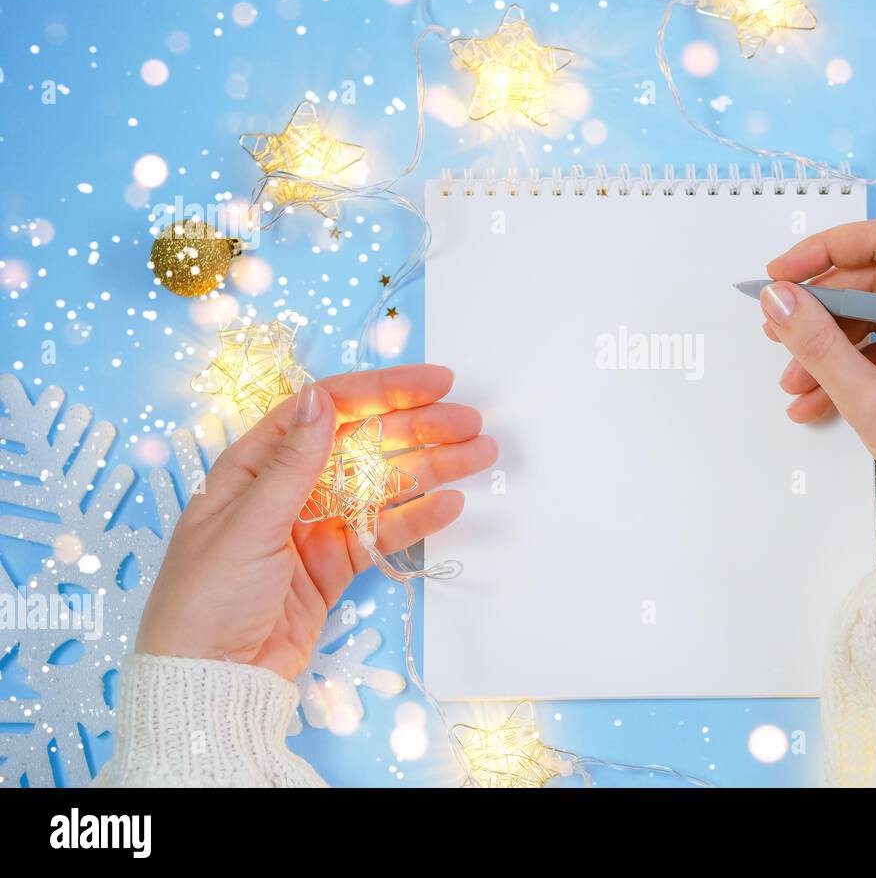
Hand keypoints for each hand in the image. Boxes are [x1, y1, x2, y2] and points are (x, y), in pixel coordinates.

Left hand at [135, 364, 496, 679]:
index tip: (434, 383)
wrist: (207, 682)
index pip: (328, 409)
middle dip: (419, 428)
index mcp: (256, 465)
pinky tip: (450, 504)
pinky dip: (418, 519)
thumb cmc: (205, 599)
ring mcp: (316, 527)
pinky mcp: (335, 566)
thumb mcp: (247, 524)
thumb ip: (292, 464)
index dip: (383, 390)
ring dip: (432, 468)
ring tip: (479, 455)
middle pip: (365, 444)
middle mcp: (289, 489)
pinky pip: (384, 533)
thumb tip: (321, 399)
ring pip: (383, 486)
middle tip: (470, 422)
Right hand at [758, 217, 875, 470]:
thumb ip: (817, 342)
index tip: (783, 274)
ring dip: (832, 349)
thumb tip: (777, 298)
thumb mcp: (869, 396)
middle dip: (823, 314)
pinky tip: (815, 401)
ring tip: (794, 384)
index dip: (826, 251)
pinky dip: (856, 368)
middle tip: (777, 331)